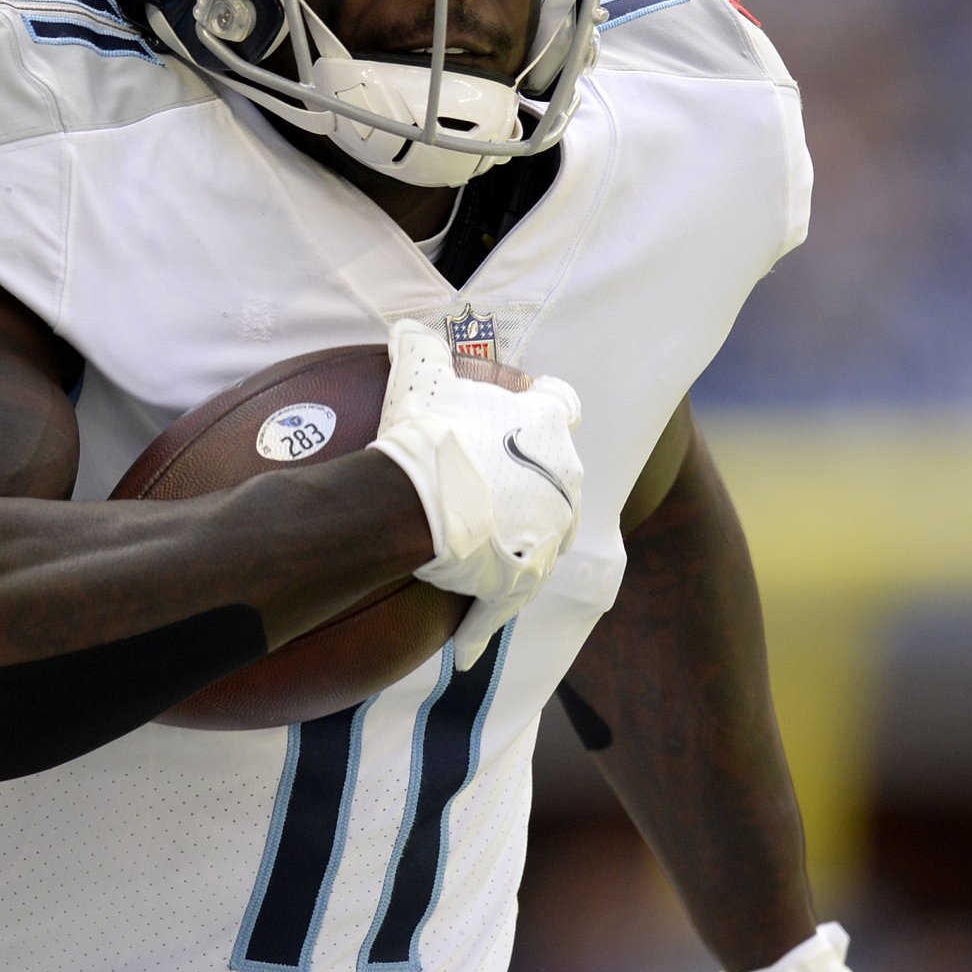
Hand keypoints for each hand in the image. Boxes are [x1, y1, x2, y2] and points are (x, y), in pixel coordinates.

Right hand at [367, 320, 583, 667]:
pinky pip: (508, 602)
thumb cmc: (423, 435)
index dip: (541, 410)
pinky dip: (485, 617)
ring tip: (470, 547)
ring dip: (515, 538)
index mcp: (547, 424)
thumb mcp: (419, 374)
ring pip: (542, 535)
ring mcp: (552, 532)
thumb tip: (407, 327)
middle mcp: (564, 477)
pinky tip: (465, 644)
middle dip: (526, 480)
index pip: (562, 404)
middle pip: (556, 475)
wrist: (414, 505)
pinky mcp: (530, 580)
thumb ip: (420, 344)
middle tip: (479, 485)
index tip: (518, 420)